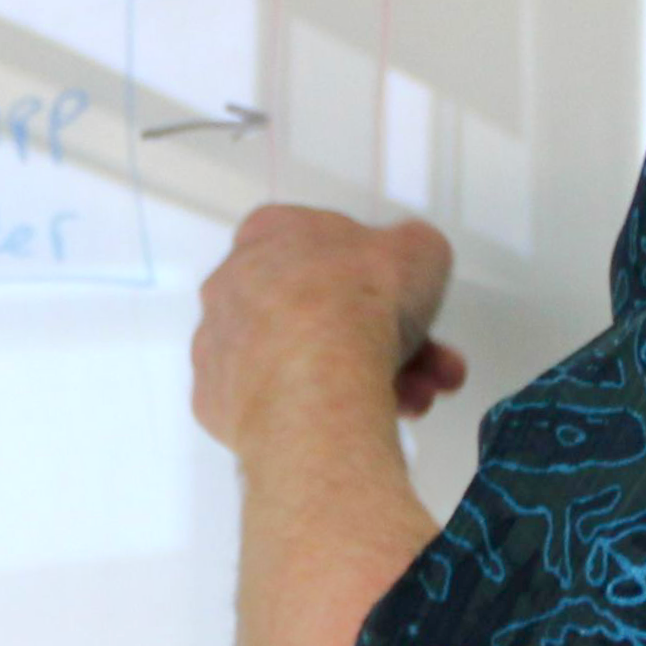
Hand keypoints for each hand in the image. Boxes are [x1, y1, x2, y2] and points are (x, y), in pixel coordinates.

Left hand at [192, 204, 467, 447]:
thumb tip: (415, 256)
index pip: (326, 247)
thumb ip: (414, 247)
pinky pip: (282, 401)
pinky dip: (323, 407)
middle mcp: (235, 284)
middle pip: (322, 311)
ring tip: (413, 396)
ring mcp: (224, 344)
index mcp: (272, 232)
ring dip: (367, 375)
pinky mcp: (222, 399)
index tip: (401, 296)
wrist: (316, 383)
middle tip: (422, 360)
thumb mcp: (420, 249)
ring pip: (307, 359)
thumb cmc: (352, 309)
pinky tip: (365, 413)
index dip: (377, 276)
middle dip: (384, 338)